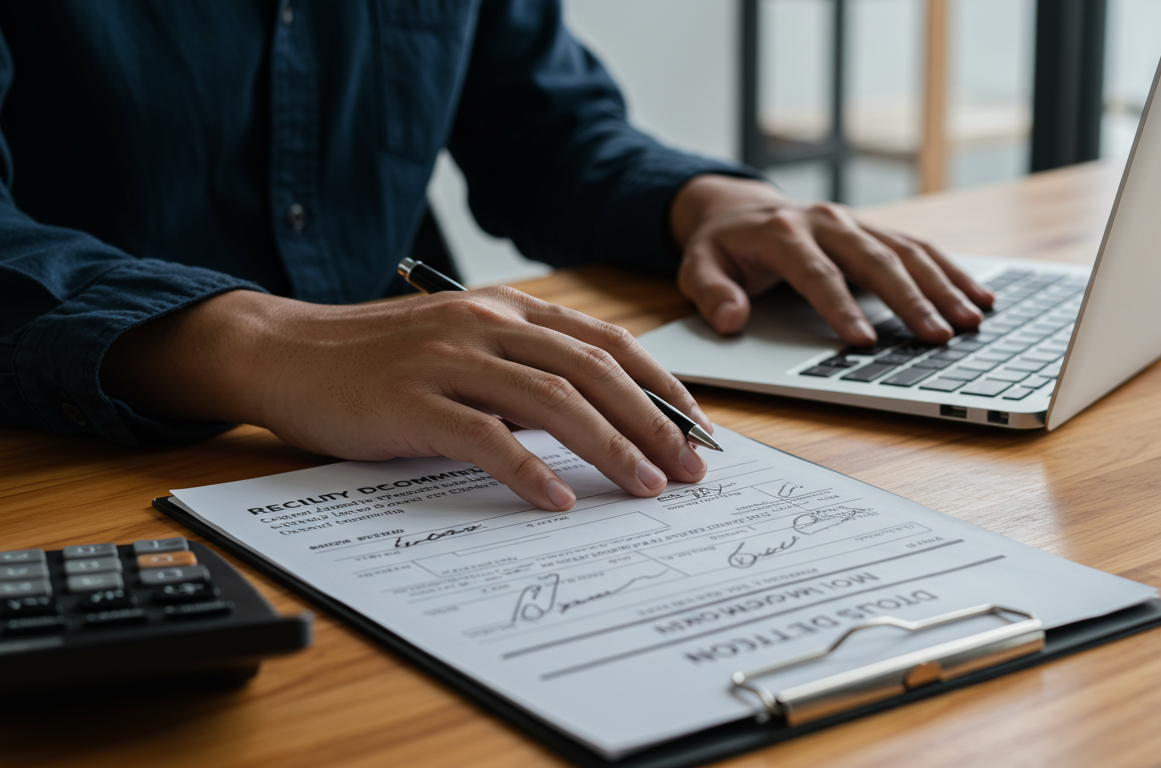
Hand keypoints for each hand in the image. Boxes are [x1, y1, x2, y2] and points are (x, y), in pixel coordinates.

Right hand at [101, 288, 712, 510]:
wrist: (284, 351)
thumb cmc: (378, 357)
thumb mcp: (463, 347)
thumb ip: (523, 372)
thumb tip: (594, 419)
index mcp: (508, 310)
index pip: (607, 343)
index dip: (661, 386)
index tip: (697, 428)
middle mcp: (487, 325)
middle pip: (595, 371)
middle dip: (654, 423)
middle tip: (690, 468)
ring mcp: (449, 359)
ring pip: (554, 400)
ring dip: (611, 447)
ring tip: (646, 488)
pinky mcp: (412, 401)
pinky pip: (486, 438)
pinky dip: (529, 471)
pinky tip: (558, 501)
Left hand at [670, 174, 994, 346]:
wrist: (739, 209)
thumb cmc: (722, 247)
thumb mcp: (697, 267)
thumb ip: (710, 293)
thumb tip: (730, 318)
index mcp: (783, 232)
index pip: (816, 273)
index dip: (840, 307)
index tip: (863, 342)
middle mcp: (828, 222)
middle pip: (875, 261)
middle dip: (910, 300)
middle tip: (938, 336)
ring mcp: (857, 223)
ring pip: (908, 252)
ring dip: (943, 287)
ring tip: (971, 321)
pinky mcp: (877, 231)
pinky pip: (921, 249)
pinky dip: (953, 272)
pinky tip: (981, 297)